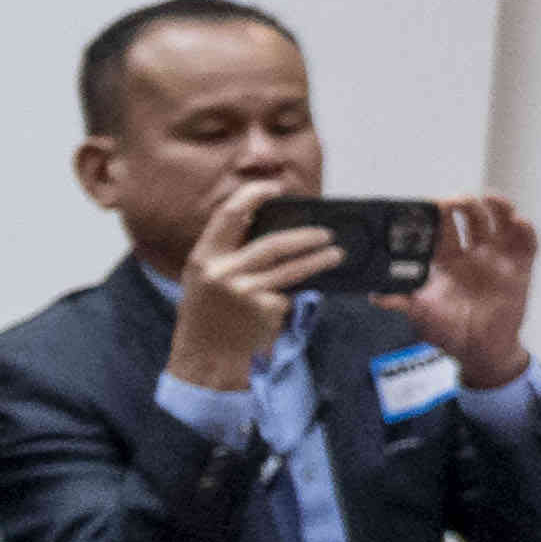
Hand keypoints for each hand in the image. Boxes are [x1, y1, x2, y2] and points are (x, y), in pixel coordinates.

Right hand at [165, 176, 333, 393]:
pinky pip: (289, 293)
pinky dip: (298, 291)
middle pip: (274, 243)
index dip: (252, 195)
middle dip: (306, 236)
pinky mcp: (263, 310)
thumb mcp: (205, 275)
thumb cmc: (208, 310)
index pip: (228, 215)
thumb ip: (227, 249)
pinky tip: (306, 290)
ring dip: (320, 260)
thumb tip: (258, 216)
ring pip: (292, 268)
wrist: (205, 354)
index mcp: (204, 257)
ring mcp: (245, 292)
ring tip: (337, 254)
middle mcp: (222, 273)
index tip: (274, 187)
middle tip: (326, 233)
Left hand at [409, 194, 540, 382]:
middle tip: (456, 202)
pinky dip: (526, 230)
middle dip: (464, 204)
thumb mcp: (421, 315)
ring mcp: (497, 257)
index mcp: (446, 259)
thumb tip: (376, 295)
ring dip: (497, 205)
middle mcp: (472, 252)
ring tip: (491, 200)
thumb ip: (401, 301)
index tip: (431, 206)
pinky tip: (518, 223)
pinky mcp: (520, 266)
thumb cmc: (450, 331)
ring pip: (500, 220)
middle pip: (470, 216)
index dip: (437, 213)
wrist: (481, 350)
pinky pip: (527, 242)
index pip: (441, 226)